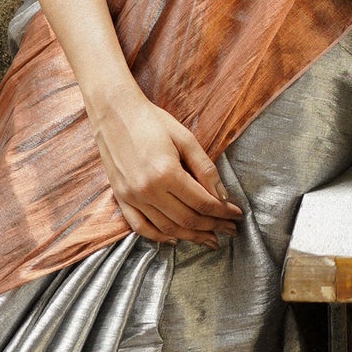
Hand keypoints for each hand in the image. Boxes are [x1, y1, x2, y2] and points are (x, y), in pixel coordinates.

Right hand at [92, 88, 242, 245]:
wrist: (114, 112)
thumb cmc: (153, 121)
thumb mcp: (185, 139)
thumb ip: (205, 169)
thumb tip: (223, 196)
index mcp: (166, 173)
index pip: (203, 203)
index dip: (223, 213)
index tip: (237, 215)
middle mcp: (148, 190)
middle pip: (187, 219)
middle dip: (213, 227)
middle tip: (230, 230)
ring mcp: (132, 197)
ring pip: (167, 228)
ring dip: (191, 237)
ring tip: (209, 239)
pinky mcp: (120, 198)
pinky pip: (140, 227)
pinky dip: (159, 238)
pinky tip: (175, 239)